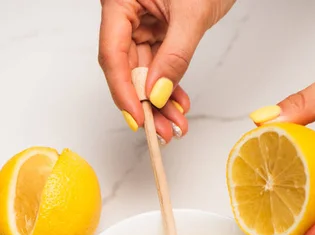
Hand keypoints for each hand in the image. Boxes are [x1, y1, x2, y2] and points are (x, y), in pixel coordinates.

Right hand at [99, 0, 234, 142]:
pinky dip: (171, 87)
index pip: (113, 55)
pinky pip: (160, 66)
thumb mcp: (192, 14)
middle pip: (128, 70)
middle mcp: (127, 14)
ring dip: (161, 103)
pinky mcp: (159, 31)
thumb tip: (158, 93)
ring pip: (145, 73)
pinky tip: (180, 105)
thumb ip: (175, 56)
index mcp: (120, 0)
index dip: (124, 93)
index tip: (138, 119)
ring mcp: (143, 23)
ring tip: (176, 126)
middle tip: (161, 131)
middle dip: (147, 105)